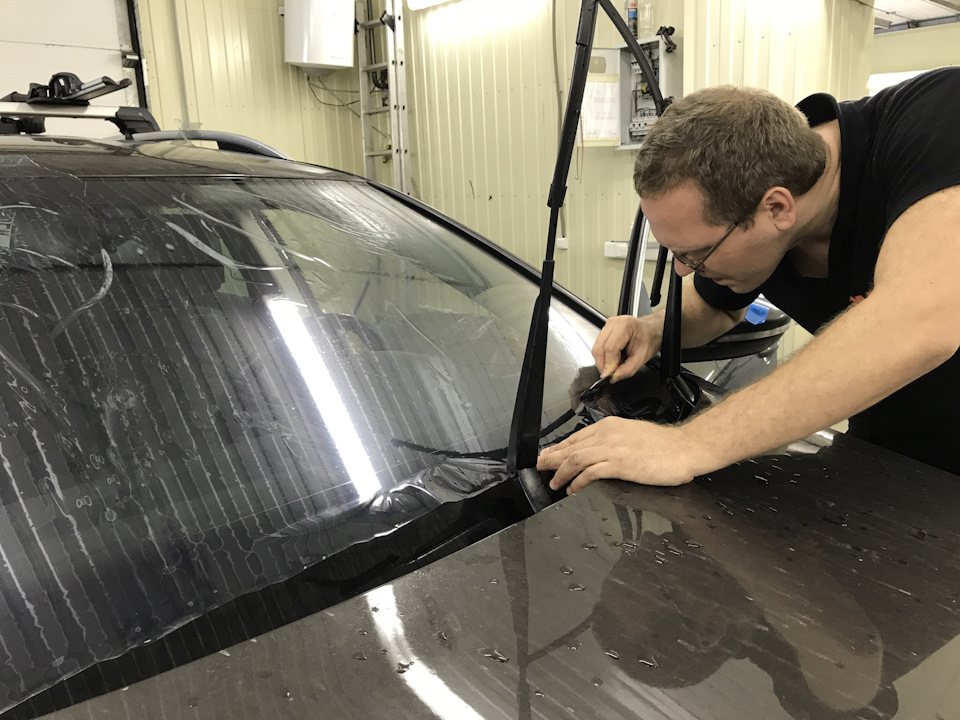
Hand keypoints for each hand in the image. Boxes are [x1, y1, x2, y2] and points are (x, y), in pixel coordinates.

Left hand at [537, 417, 698, 493]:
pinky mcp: (619, 465)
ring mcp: (612, 449)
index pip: (576, 437)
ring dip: (560, 472)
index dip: (559, 447)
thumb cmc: (663, 444)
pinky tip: (572, 488)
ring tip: (553, 482)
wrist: (684, 448)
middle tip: (539, 467)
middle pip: (571, 446)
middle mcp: (607, 435)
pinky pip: (590, 473)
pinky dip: (577, 481)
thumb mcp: (632, 434)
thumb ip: (614, 440)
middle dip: (552, 458)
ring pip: (575, 459)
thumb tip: (598, 451)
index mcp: (609, 426)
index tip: (548, 455)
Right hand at [592, 315, 659, 381]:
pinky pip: (598, 346)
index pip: (610, 348)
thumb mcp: (642, 358)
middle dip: (603, 364)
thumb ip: (627, 370)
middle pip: (598, 348)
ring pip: (596, 348)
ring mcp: (607, 326)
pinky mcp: (604, 330)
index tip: (610, 375)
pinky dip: (604, 356)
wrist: (651, 330)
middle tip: (611, 373)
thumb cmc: (649, 339)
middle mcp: (613, 323)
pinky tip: (614, 357)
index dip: (609, 364)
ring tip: (615, 363)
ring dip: (603, 360)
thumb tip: (613, 377)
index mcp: (625, 326)